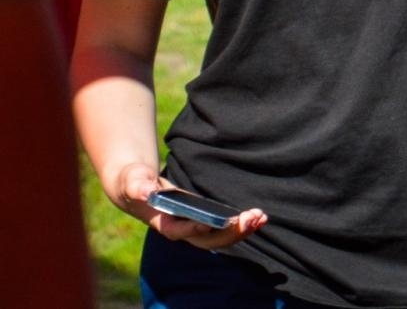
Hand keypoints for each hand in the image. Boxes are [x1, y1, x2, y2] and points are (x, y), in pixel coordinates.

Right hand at [115, 162, 267, 249]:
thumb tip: (147, 191)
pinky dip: (241, 224)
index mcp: (161, 221)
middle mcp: (180, 229)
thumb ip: (138, 184)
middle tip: (251, 219)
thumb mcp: (132, 179)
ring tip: (261, 218)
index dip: (193, 228)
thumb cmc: (134, 182)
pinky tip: (259, 216)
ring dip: (240, 230)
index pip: (177, 231)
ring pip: (219, 237)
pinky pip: (224, 228)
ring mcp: (194, 227)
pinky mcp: (204, 220)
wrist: (139, 188)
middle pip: (206, 240)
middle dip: (229, 233)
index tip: (209, 221)